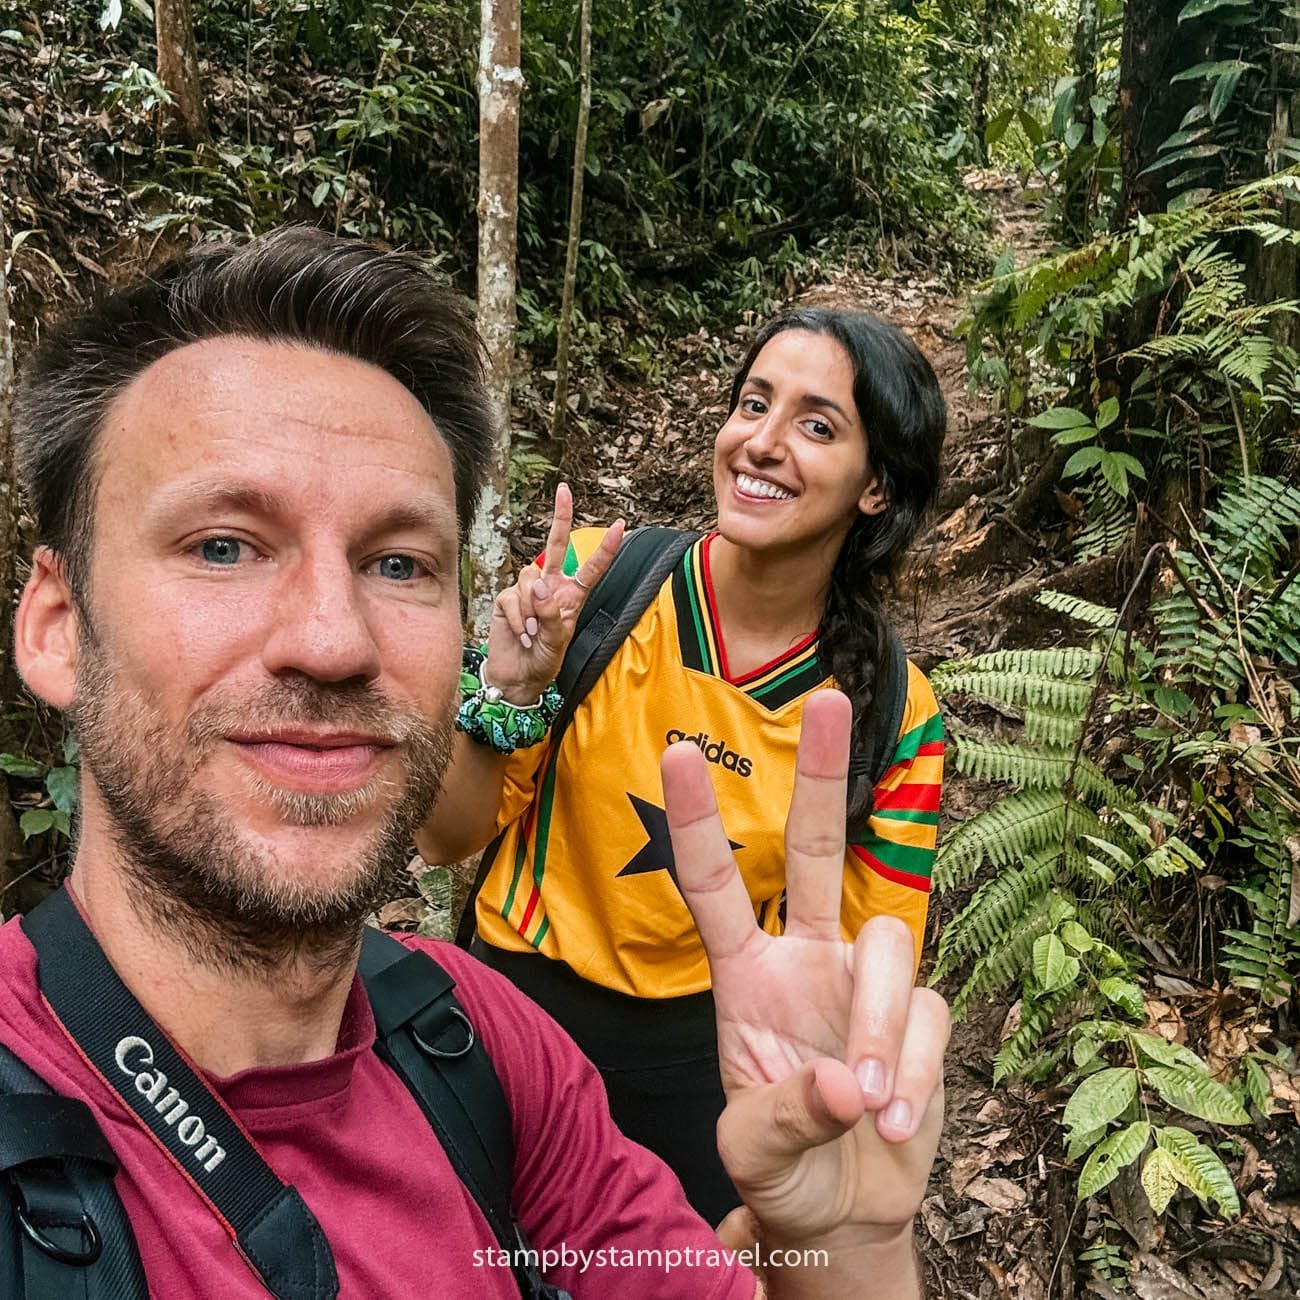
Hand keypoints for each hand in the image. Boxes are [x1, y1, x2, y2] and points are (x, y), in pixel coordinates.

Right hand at [485, 483, 623, 701]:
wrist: (518, 677)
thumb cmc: (544, 661)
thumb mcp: (557, 642)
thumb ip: (550, 615)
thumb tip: (538, 585)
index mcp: (572, 596)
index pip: (591, 568)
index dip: (606, 548)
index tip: (621, 525)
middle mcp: (551, 587)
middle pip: (555, 546)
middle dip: (560, 517)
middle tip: (564, 489)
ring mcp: (527, 591)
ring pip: (529, 579)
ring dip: (531, 610)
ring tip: (533, 633)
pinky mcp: (506, 598)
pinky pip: (512, 598)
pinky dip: (518, 619)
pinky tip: (522, 635)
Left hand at [661, 690, 948, 1243]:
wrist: (847, 1216)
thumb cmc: (783, 1169)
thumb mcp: (752, 1154)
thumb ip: (785, 1120)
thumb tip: (845, 1087)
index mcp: (745, 976)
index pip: (715, 886)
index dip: (700, 820)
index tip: (680, 751)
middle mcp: (807, 958)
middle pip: (820, 849)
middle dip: (826, 774)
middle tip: (832, 699)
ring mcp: (867, 982)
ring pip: (890, 945)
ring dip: (881, 1028)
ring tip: (869, 1108)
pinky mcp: (923, 1015)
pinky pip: (930, 1016)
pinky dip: (915, 1073)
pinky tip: (895, 1121)